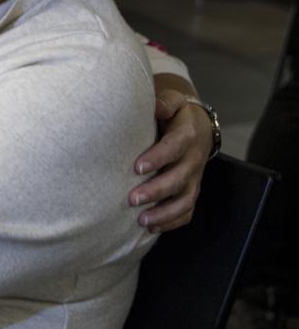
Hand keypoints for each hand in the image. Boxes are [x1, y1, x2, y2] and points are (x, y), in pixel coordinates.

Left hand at [128, 89, 212, 232]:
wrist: (195, 124)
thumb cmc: (174, 112)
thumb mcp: (172, 100)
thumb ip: (165, 102)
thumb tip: (157, 107)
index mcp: (188, 135)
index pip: (175, 147)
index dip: (158, 158)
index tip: (137, 168)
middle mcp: (194, 159)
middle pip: (180, 178)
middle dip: (157, 191)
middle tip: (132, 199)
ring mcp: (194, 178)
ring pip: (185, 200)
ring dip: (164, 213)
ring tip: (142, 221)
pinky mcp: (191, 190)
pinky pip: (187, 211)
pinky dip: (172, 222)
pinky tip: (151, 228)